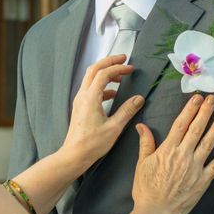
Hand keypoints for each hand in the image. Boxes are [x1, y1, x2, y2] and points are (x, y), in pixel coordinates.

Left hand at [60, 54, 144, 171]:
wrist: (74, 154)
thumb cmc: (92, 144)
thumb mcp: (114, 128)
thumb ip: (127, 111)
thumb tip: (139, 98)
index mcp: (90, 98)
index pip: (103, 74)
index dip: (118, 67)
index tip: (130, 67)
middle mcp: (82, 95)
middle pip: (94, 70)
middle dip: (109, 62)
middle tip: (123, 59)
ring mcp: (80, 100)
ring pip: (91, 78)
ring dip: (105, 73)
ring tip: (121, 76)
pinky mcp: (80, 106)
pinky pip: (91, 89)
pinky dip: (102, 85)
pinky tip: (113, 93)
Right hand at [132, 94, 213, 213]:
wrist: (157, 211)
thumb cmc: (146, 188)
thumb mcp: (142, 163)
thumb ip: (145, 143)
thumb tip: (141, 125)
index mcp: (167, 149)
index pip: (181, 124)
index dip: (189, 110)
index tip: (196, 98)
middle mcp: (183, 155)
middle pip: (196, 129)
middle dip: (205, 112)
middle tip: (213, 99)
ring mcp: (195, 167)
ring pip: (208, 143)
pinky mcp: (204, 180)